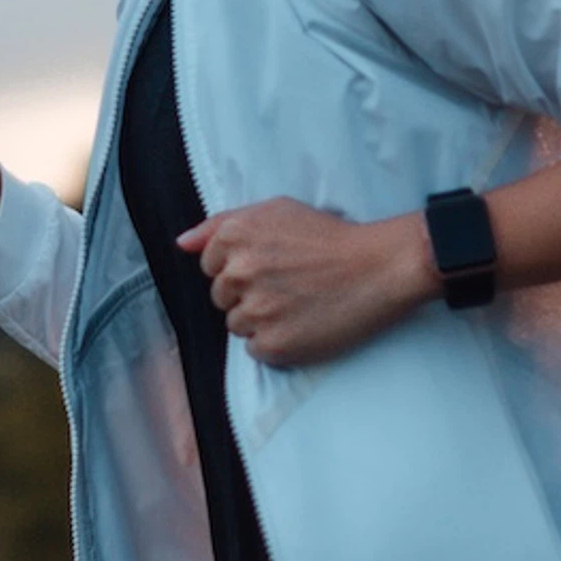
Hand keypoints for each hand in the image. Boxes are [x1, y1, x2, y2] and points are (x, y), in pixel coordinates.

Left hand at [177, 198, 437, 370]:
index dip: (242, 267)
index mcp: (234, 236)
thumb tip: (182, 244)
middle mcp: (238, 272)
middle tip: (289, 284)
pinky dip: (276, 342)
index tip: (273, 265)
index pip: (210, 265)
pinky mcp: (272, 344)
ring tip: (298, 304)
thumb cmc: (329, 237)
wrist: (378, 267)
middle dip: (249, 293)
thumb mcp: (275, 211)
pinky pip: (256, 349)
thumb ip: (221, 224)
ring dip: (262, 319)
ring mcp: (255, 310)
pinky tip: (302, 323)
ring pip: (237, 324)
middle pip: (221, 297)